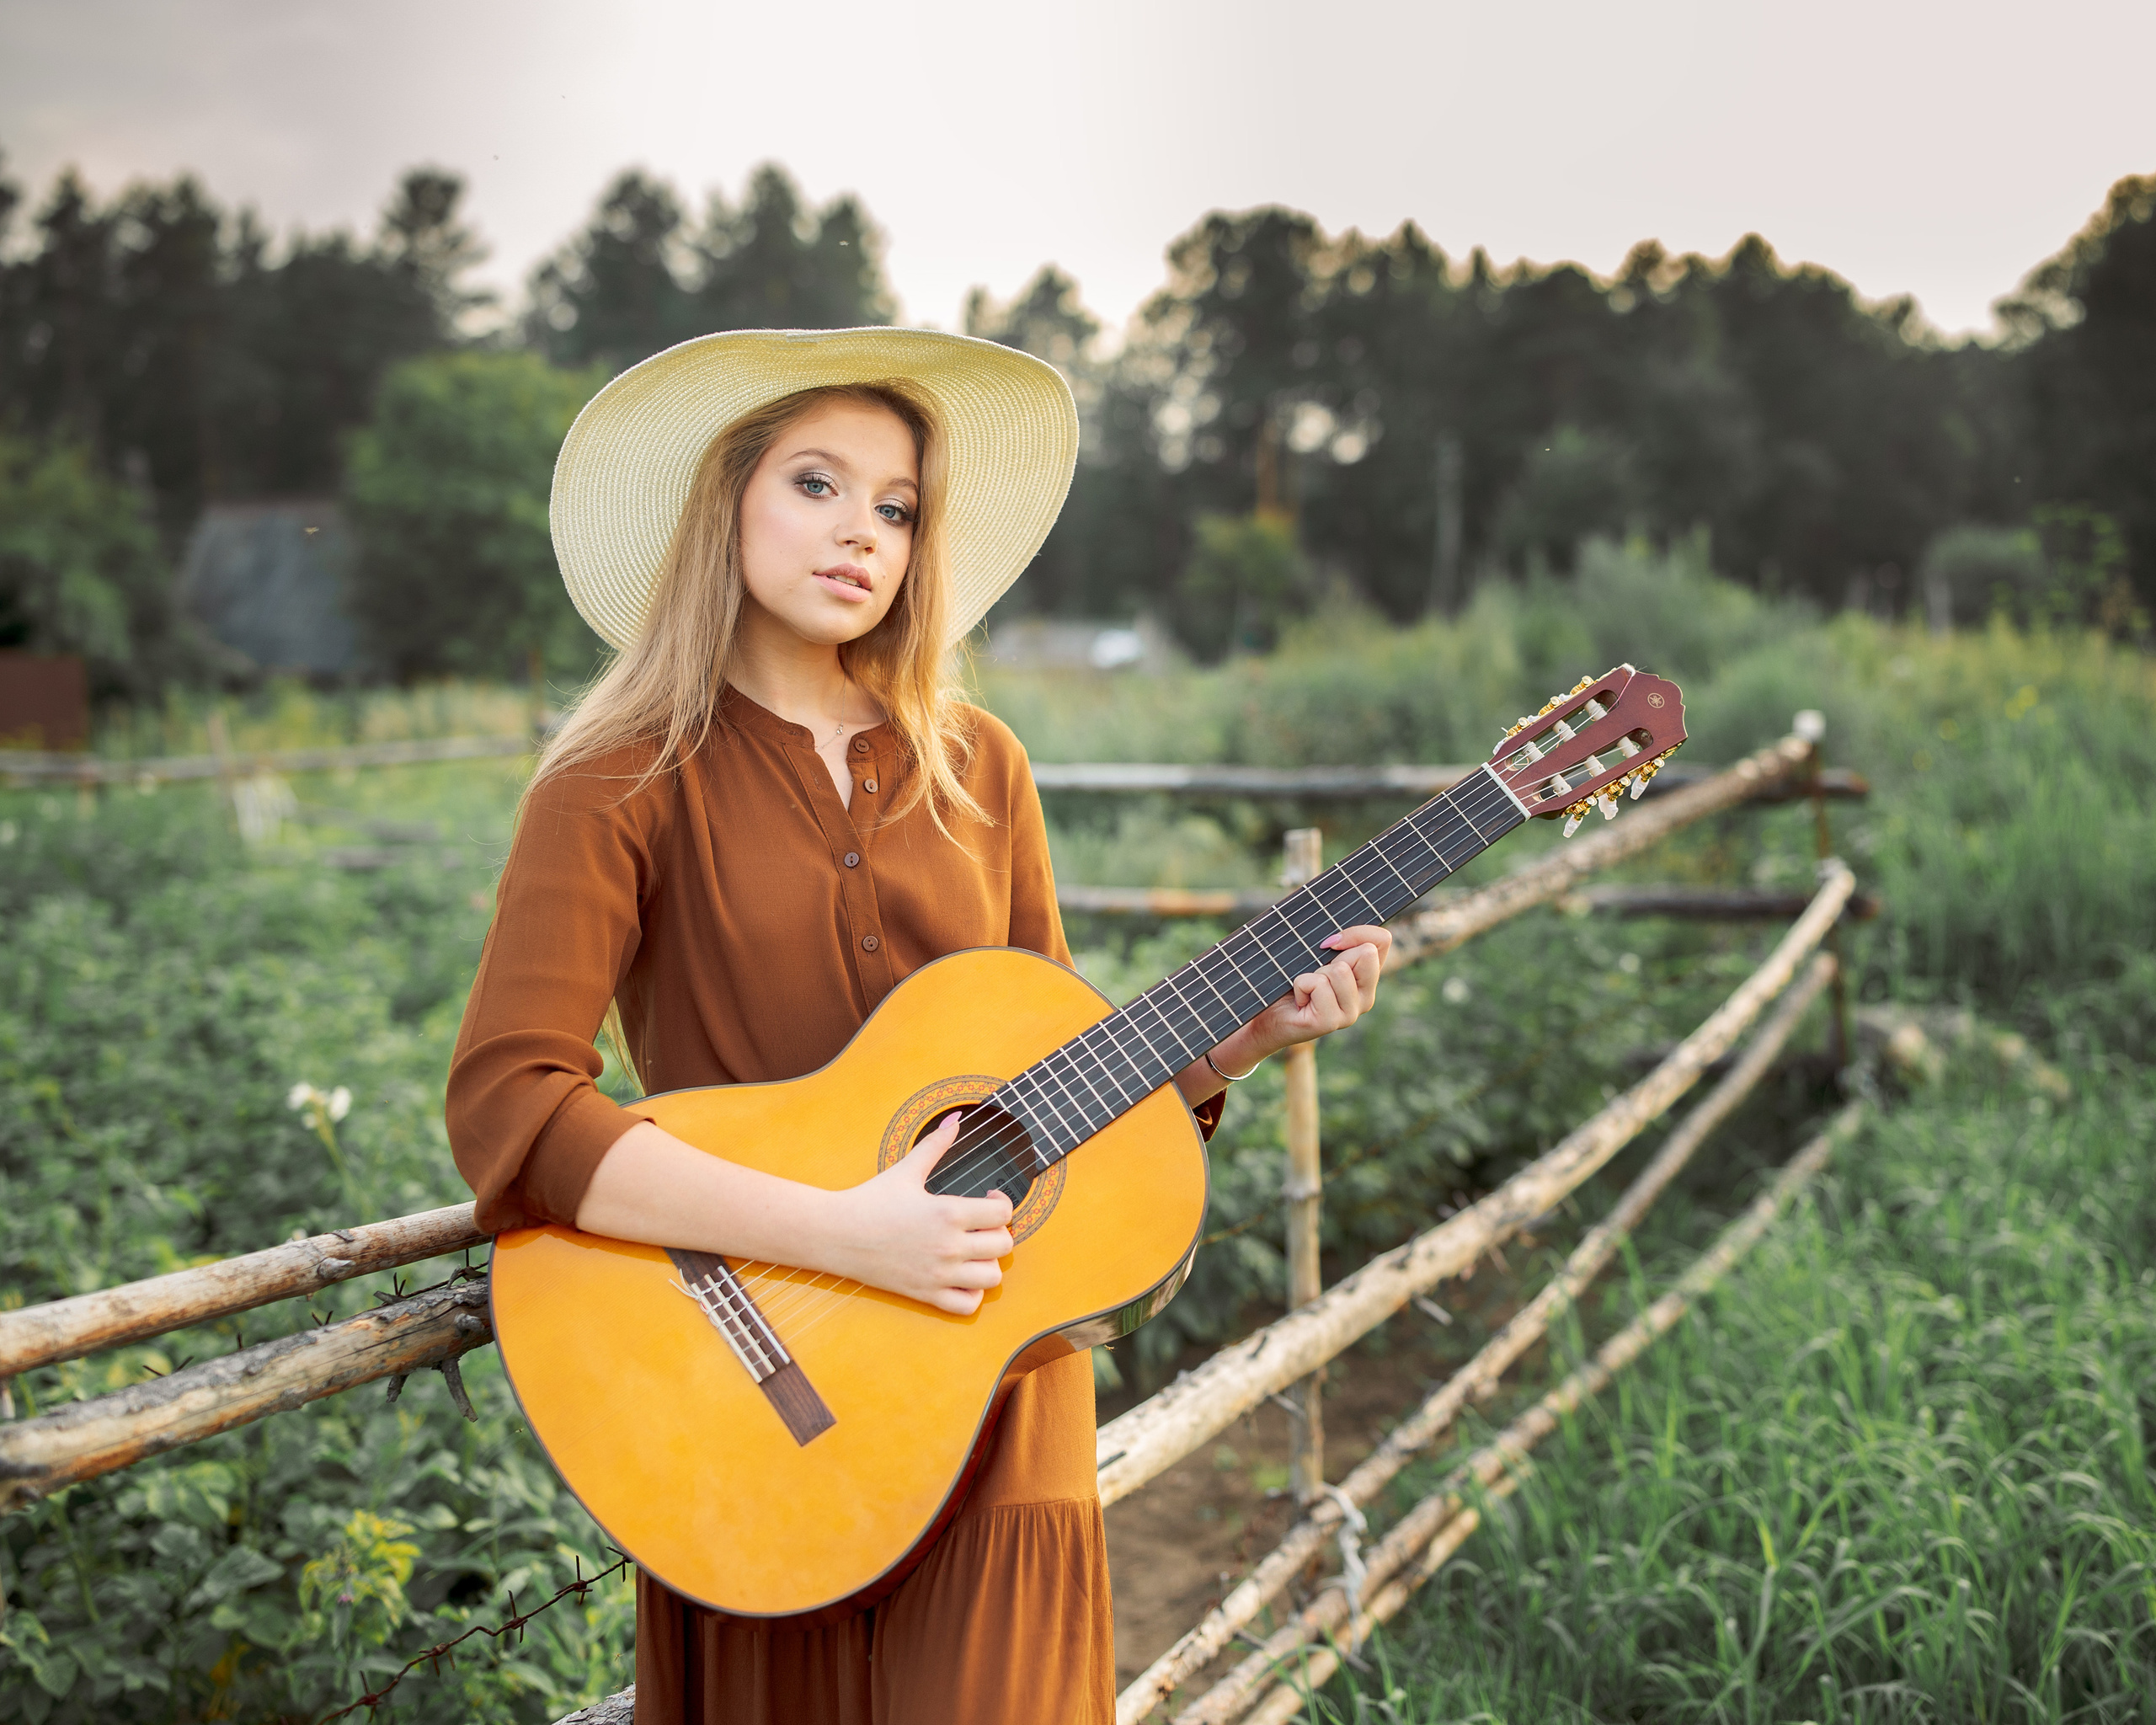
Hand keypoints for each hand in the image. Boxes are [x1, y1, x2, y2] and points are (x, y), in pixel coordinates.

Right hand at [817, 1112, 1014, 1315]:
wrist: (837, 1234)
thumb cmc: (871, 1199)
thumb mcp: (906, 1169)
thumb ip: (936, 1144)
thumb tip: (955, 1118)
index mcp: (948, 1212)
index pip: (1003, 1213)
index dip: (1003, 1203)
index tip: (989, 1198)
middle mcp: (948, 1246)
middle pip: (1003, 1245)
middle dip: (998, 1232)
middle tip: (982, 1225)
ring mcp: (938, 1274)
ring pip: (991, 1278)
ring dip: (988, 1263)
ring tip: (974, 1251)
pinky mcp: (925, 1295)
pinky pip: (968, 1305)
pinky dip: (972, 1293)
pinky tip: (961, 1276)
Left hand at [1232, 923, 1393, 1067]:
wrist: (1268, 1016)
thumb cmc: (1291, 981)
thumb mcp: (1316, 955)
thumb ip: (1336, 943)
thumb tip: (1334, 941)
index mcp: (1367, 977)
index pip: (1382, 940)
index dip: (1357, 932)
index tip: (1329, 942)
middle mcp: (1366, 997)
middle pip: (1365, 953)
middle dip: (1333, 956)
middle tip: (1316, 976)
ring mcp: (1351, 1012)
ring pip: (1340, 970)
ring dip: (1314, 973)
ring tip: (1307, 990)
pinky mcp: (1331, 1022)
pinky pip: (1319, 984)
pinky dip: (1300, 984)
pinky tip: (1299, 1000)